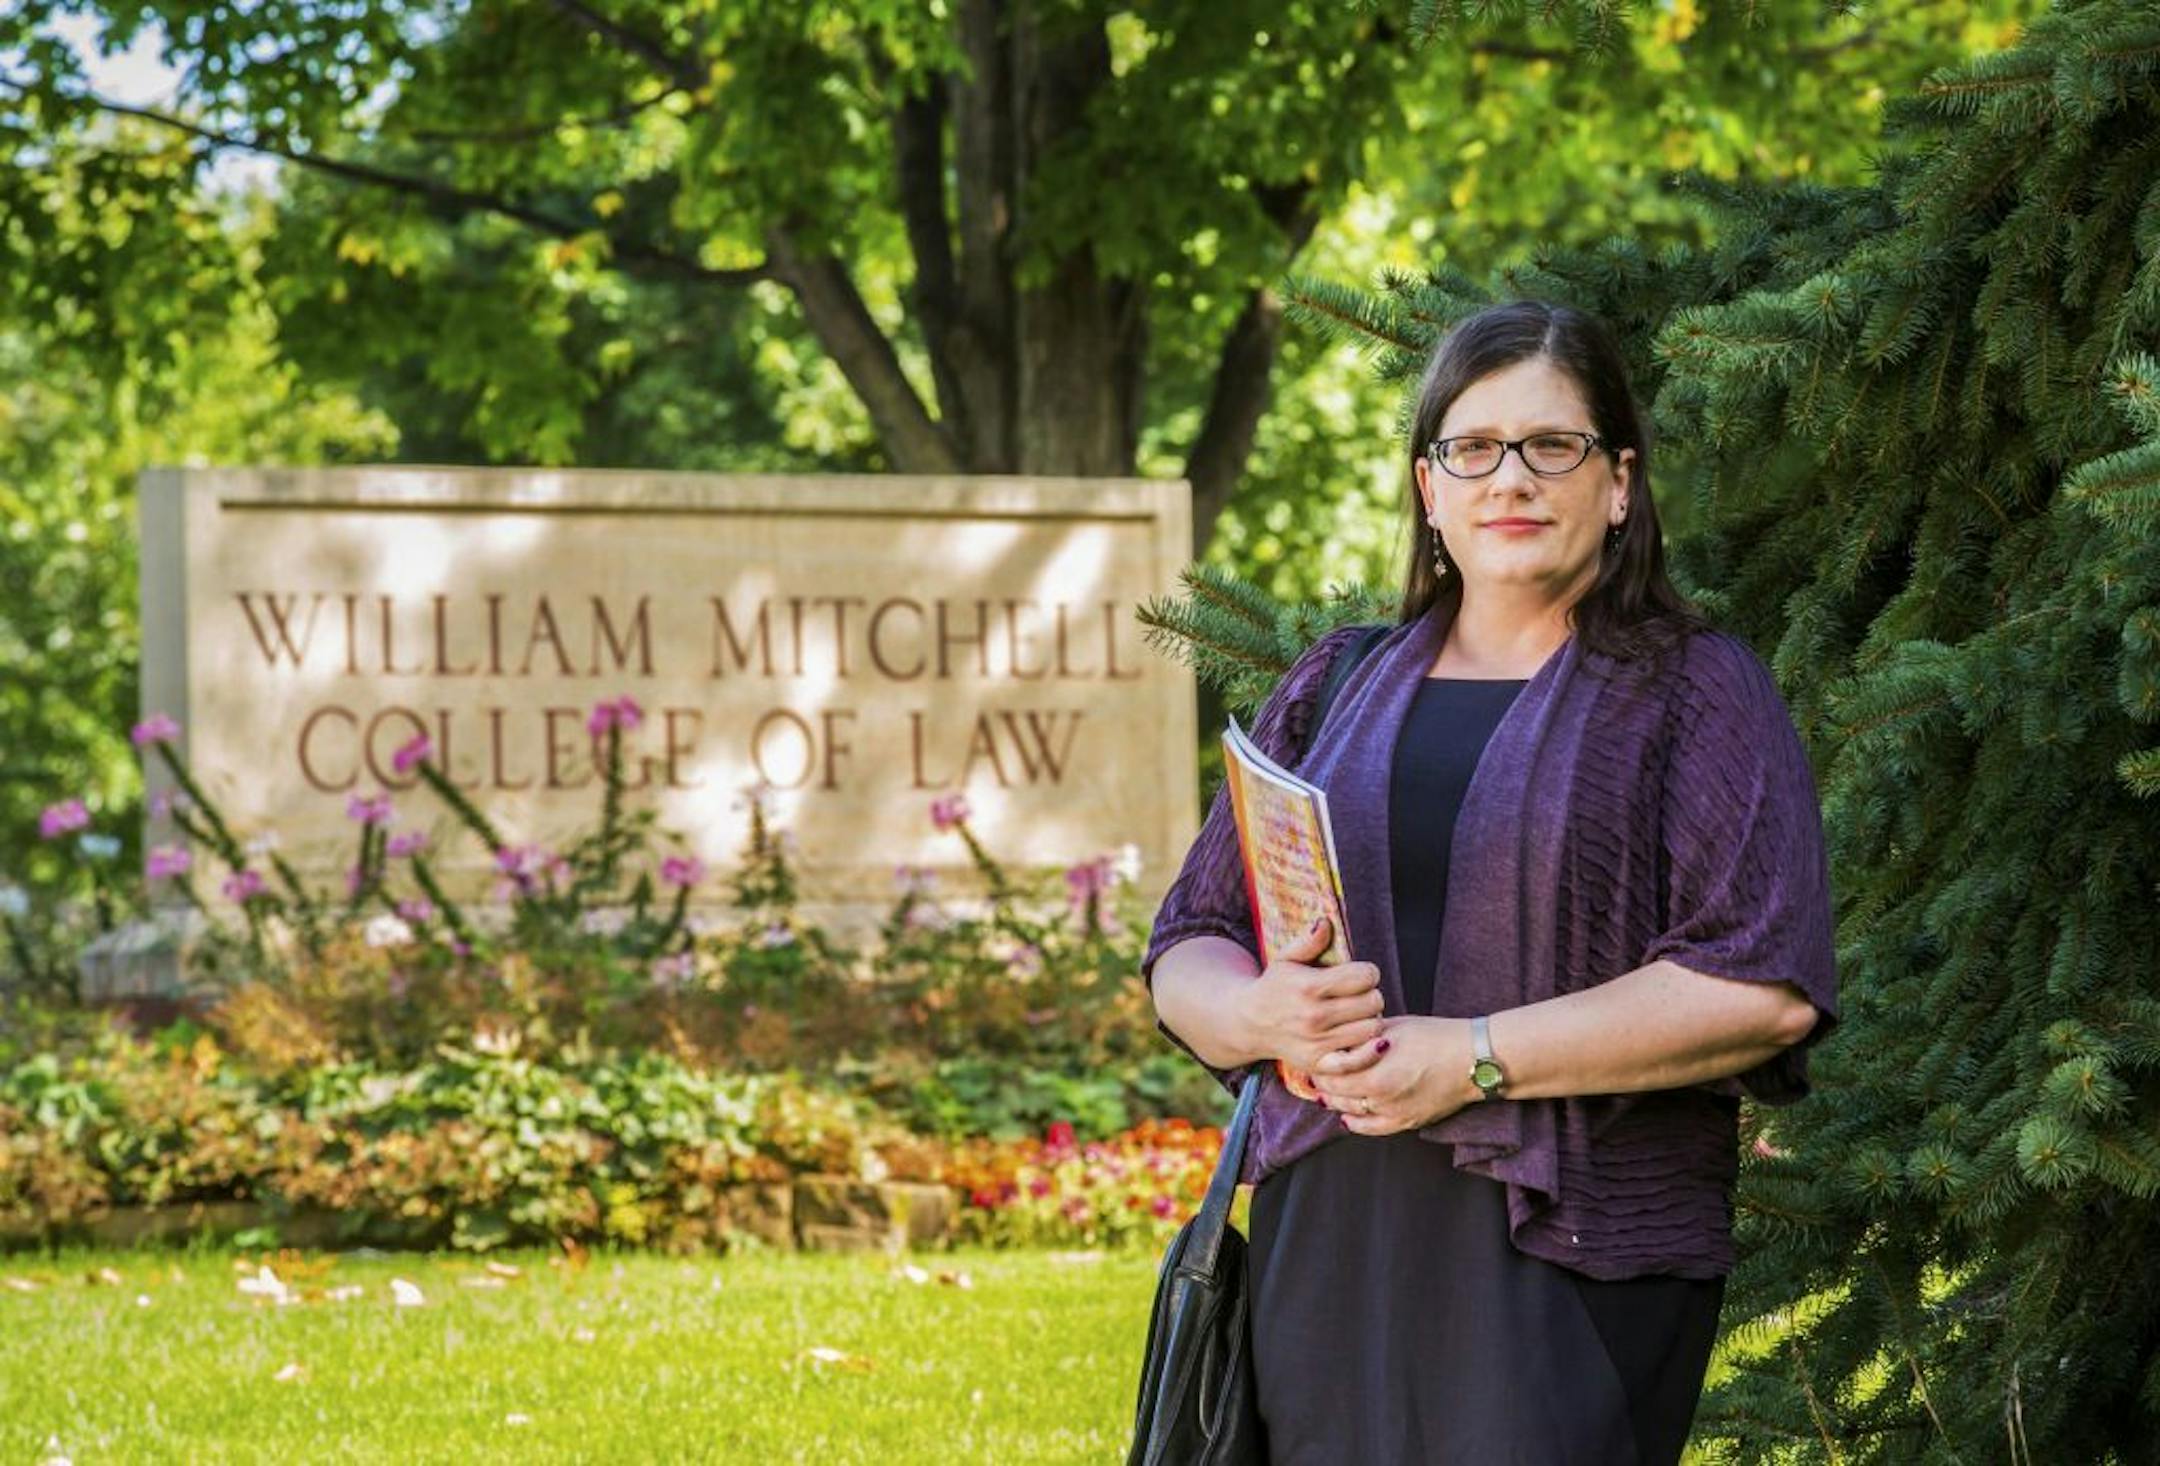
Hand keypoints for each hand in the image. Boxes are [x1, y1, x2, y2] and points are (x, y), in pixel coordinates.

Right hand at [1234, 916, 1384, 1078]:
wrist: (1249, 1023)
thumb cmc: (1274, 986)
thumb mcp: (1286, 958)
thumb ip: (1309, 941)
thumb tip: (1326, 922)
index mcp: (1309, 986)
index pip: (1365, 976)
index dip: (1367, 972)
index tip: (1359, 975)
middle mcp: (1314, 1017)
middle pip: (1374, 1002)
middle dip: (1370, 995)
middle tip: (1359, 996)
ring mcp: (1317, 1043)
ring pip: (1372, 1029)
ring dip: (1370, 1020)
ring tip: (1357, 1015)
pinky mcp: (1318, 1064)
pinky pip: (1357, 1061)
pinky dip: (1370, 1051)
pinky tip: (1370, 1041)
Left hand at [1309, 1015, 1478, 1135]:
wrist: (1473, 1059)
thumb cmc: (1436, 1037)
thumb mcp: (1394, 1027)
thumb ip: (1362, 1037)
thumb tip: (1339, 1039)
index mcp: (1375, 1069)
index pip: (1330, 1073)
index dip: (1319, 1064)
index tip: (1314, 1056)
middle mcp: (1380, 1096)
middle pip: (1335, 1093)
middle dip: (1323, 1083)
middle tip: (1316, 1073)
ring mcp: (1393, 1112)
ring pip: (1348, 1112)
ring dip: (1335, 1101)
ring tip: (1327, 1090)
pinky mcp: (1407, 1123)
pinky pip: (1371, 1129)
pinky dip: (1354, 1123)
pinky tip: (1347, 1115)